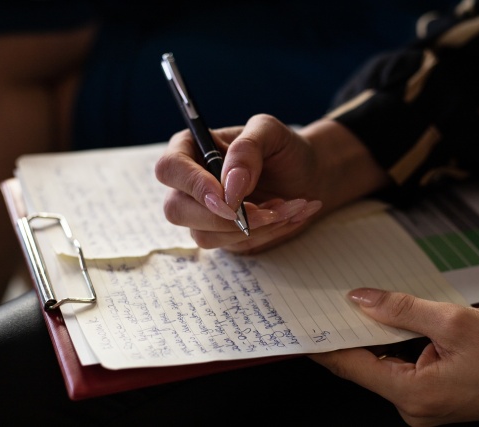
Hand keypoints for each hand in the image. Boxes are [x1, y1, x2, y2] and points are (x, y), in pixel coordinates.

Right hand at [155, 114, 388, 252]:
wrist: (308, 175)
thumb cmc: (284, 149)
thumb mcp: (270, 132)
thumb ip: (247, 149)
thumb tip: (229, 186)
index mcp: (191, 149)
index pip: (170, 169)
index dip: (192, 185)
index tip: (225, 197)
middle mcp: (190, 184)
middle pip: (177, 210)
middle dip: (222, 217)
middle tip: (266, 210)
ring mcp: (203, 214)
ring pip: (205, 236)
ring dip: (250, 227)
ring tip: (286, 206)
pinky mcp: (223, 235)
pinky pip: (233, 245)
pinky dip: (264, 234)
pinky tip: (286, 215)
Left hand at [309, 289, 478, 425]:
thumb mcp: (454, 322)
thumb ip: (402, 309)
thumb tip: (360, 300)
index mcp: (414, 394)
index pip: (351, 366)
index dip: (323, 342)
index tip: (301, 322)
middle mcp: (413, 408)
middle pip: (364, 367)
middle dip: (346, 333)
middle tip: (327, 300)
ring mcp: (423, 407)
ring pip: (382, 367)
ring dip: (371, 337)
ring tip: (356, 303)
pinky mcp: (433, 399)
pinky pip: (400, 370)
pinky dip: (391, 346)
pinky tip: (388, 322)